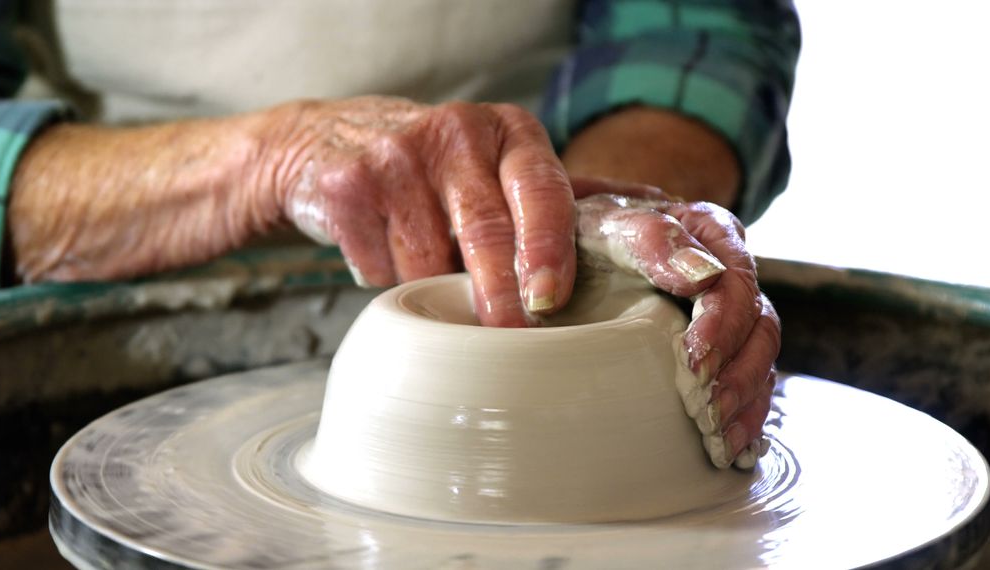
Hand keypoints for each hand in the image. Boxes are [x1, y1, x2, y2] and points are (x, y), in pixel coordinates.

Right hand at [262, 97, 578, 326]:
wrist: (329, 139)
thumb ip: (572, 194)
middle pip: (486, 231)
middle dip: (500, 296)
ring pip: (427, 262)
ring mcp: (397, 155)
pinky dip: (385, 278)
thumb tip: (660, 211)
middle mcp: (457, 131)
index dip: (548, 249)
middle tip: (510, 340)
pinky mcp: (348, 185)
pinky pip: (379, 267)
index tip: (549, 299)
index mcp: (511, 131)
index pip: (542, 190)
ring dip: (432, 289)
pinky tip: (383, 251)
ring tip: (428, 269)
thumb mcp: (507, 165)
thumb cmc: (441, 166)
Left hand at [573, 187, 778, 466]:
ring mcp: (726, 307)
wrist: (561, 249)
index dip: (721, 322)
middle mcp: (725, 266)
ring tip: (722, 437)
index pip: (731, 275)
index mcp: (703, 229)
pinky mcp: (720, 344)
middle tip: (708, 409)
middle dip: (737, 370)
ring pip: (760, 352)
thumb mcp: (602, 225)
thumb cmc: (579, 233)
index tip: (694, 361)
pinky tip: (732, 447)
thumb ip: (647, 238)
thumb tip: (699, 275)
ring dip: (746, 398)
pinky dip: (746, 413)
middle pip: (756, 319)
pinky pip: (751, 378)